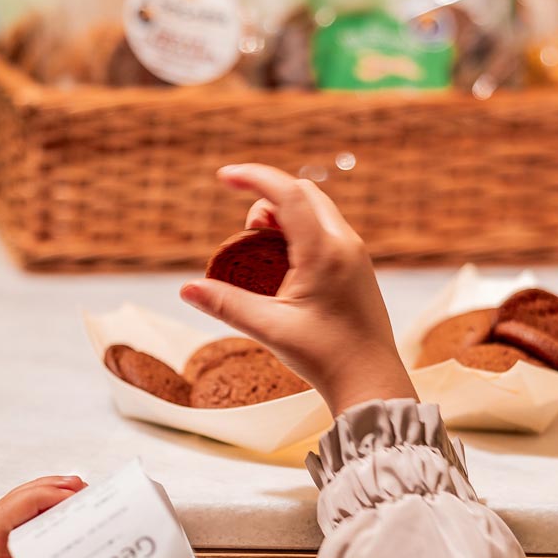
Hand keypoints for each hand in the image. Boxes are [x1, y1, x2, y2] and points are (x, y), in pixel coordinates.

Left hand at [0, 475, 86, 557]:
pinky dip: (38, 533)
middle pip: (1, 517)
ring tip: (73, 498)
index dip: (37, 497)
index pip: (1, 519)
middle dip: (39, 496)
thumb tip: (78, 531)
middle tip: (77, 486)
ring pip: (8, 529)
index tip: (71, 491)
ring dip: (40, 511)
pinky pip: (14, 548)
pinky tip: (64, 526)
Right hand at [180, 164, 417, 414]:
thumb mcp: (269, 329)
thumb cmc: (325, 358)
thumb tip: (187, 289)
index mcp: (324, 252)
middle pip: (304, 194)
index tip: (224, 175)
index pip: (288, 194)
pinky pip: (326, 230)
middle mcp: (345, 244)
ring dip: (284, 216)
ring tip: (262, 253)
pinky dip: (300, 232)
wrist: (370, 381)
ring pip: (317, 210)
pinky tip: (284, 264)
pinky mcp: (358, 267)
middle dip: (268, 199)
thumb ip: (226, 305)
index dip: (254, 177)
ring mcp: (355, 254)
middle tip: (245, 234)